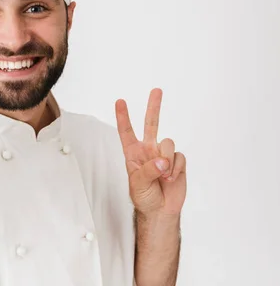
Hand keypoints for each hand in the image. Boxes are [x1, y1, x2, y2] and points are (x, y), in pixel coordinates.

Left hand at [115, 88, 186, 215]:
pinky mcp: (177, 162)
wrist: (161, 210)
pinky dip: (176, 169)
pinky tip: (171, 179)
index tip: (120, 101)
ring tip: (163, 176)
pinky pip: (179, 157)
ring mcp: (163, 155)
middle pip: (151, 124)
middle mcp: (148, 150)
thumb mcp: (138, 184)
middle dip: (154, 106)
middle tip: (157, 90)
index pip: (126, 132)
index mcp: (133, 153)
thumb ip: (148, 170)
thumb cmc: (144, 197)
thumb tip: (162, 161)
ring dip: (167, 160)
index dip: (123, 117)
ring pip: (168, 143)